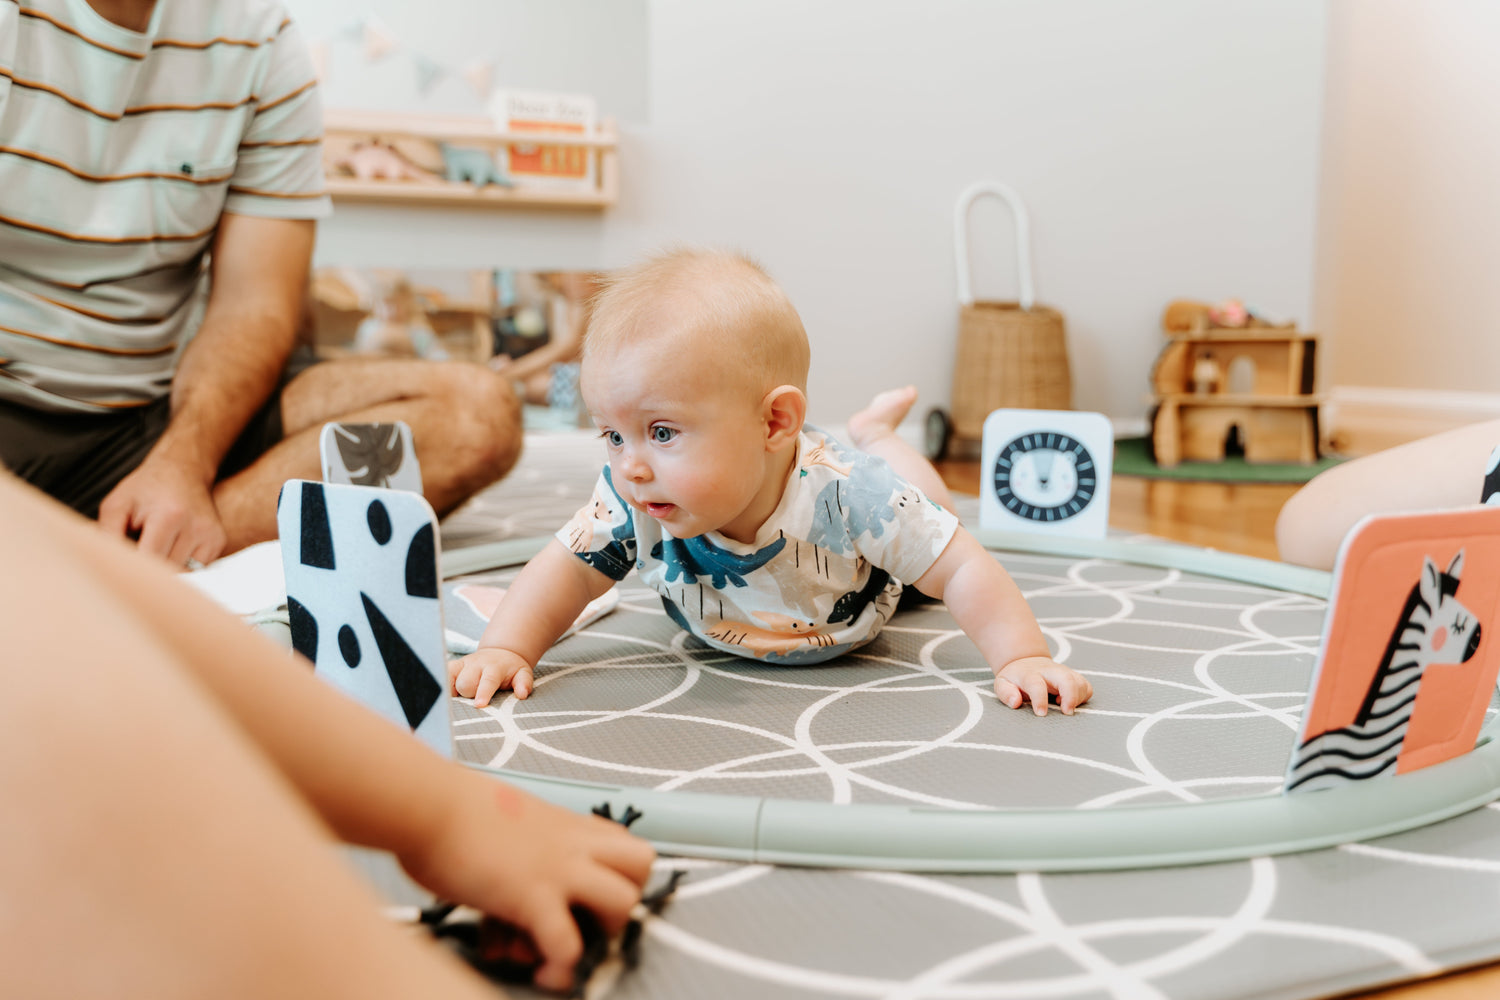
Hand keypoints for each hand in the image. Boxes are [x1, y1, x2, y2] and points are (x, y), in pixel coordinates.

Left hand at [97, 454, 226, 566]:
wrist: (183, 470)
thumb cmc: (147, 488)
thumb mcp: (118, 504)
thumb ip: (108, 533)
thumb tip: (106, 564)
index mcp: (170, 515)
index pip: (149, 558)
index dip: (131, 567)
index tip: (119, 567)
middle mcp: (197, 527)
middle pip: (166, 569)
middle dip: (148, 566)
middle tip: (135, 553)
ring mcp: (211, 535)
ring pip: (181, 573)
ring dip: (165, 567)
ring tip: (155, 546)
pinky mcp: (218, 541)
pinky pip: (195, 569)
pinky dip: (180, 564)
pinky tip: (171, 547)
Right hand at [400, 778, 655, 993]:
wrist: (426, 803)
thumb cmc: (450, 814)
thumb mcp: (503, 827)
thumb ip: (519, 860)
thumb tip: (508, 911)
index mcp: (566, 826)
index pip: (625, 844)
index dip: (614, 877)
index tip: (584, 898)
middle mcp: (571, 845)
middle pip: (642, 865)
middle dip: (621, 902)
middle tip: (583, 922)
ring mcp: (557, 869)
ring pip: (624, 902)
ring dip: (599, 935)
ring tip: (563, 948)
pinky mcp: (531, 896)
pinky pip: (568, 944)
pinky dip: (560, 967)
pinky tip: (541, 973)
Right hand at [450, 647, 534, 705]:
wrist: (499, 653)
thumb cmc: (510, 670)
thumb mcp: (523, 674)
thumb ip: (524, 684)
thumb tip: (522, 694)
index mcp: (493, 667)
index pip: (488, 681)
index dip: (483, 692)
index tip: (480, 705)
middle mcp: (475, 664)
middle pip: (465, 684)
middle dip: (469, 696)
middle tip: (477, 703)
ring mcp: (462, 664)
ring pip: (450, 680)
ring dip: (454, 693)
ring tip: (461, 701)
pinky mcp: (452, 666)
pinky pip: (441, 675)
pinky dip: (442, 686)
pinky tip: (446, 697)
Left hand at [994, 655, 1091, 715]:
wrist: (1026, 662)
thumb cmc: (1015, 679)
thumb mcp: (1003, 683)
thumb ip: (1006, 693)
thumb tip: (1016, 702)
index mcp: (1030, 674)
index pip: (1036, 684)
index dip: (1040, 700)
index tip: (1041, 714)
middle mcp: (1049, 672)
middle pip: (1065, 678)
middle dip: (1070, 696)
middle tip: (1067, 713)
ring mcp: (1063, 673)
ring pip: (1079, 682)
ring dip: (1077, 698)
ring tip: (1065, 709)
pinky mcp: (1073, 677)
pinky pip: (1086, 686)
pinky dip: (1083, 697)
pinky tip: (1071, 703)